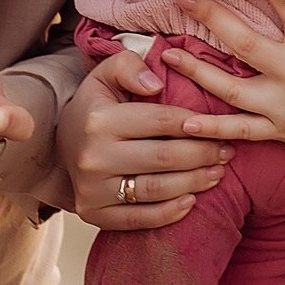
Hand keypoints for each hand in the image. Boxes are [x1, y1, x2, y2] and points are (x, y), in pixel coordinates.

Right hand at [55, 50, 233, 229]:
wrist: (58, 142)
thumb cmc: (95, 105)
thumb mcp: (105, 74)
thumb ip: (129, 65)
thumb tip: (155, 83)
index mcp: (98, 119)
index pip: (159, 121)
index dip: (193, 123)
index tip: (216, 125)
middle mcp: (93, 156)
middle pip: (163, 158)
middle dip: (202, 154)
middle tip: (226, 151)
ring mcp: (92, 189)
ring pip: (156, 190)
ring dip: (194, 183)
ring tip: (217, 173)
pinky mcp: (93, 214)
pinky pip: (139, 219)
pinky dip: (169, 213)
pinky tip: (191, 201)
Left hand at [164, 0, 284, 226]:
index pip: (279, 5)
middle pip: (242, 40)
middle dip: (210, 17)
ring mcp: (282, 105)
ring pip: (229, 87)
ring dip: (195, 70)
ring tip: (165, 54)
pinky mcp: (280, 130)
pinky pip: (239, 130)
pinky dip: (211, 127)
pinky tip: (183, 122)